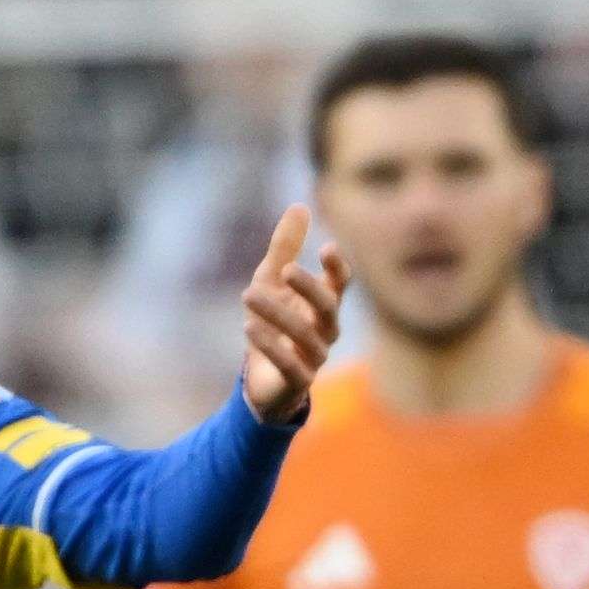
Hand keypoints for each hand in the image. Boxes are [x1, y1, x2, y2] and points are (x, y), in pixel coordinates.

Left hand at [236, 205, 348, 426]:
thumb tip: (300, 206)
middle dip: (309, 288)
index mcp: (324, 305)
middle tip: (286, 270)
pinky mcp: (296, 381)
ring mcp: (314, 358)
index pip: (340, 285)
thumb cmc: (274, 323)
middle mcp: (325, 331)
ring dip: (277, 313)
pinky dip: (272, 346)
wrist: (261, 378)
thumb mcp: (272, 280)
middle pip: (328, 308)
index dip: (337, 269)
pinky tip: (250, 327)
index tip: (326, 248)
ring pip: (305, 335)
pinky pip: (290, 365)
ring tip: (248, 294)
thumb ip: (285, 247)